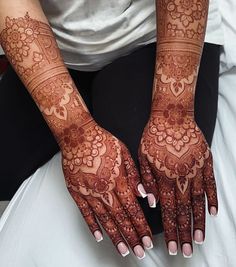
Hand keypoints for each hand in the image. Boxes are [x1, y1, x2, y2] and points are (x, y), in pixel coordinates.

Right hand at [59, 119, 152, 258]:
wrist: (79, 136)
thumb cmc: (102, 141)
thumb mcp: (124, 153)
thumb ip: (134, 175)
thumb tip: (143, 193)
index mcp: (118, 180)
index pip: (133, 208)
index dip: (141, 225)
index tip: (147, 238)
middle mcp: (104, 190)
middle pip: (120, 218)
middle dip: (131, 236)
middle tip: (138, 251)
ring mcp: (89, 192)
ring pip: (104, 219)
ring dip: (115, 236)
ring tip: (123, 250)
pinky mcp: (76, 192)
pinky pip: (85, 213)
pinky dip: (92, 226)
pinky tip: (98, 236)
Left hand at [138, 96, 217, 256]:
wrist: (172, 115)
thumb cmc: (154, 135)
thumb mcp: (143, 156)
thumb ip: (147, 181)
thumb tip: (152, 203)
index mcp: (164, 177)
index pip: (168, 210)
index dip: (170, 230)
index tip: (172, 246)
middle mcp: (181, 177)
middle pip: (183, 210)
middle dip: (184, 233)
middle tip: (186, 251)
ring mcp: (195, 170)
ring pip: (198, 201)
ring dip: (198, 221)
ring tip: (199, 239)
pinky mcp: (205, 162)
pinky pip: (210, 184)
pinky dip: (212, 199)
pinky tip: (213, 213)